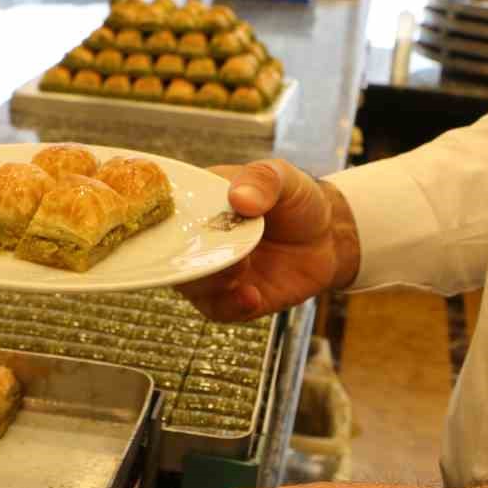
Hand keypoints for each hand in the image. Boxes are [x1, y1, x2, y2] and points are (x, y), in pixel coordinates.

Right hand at [175, 160, 360, 321]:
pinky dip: (232, 305)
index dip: (158, 217)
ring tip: (242, 268)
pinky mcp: (230, 298)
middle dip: (189, 255)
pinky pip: (218, 309)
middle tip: (218, 249)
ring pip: (190, 285)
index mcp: (199, 203)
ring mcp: (213, 271)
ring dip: (212, 280)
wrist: (329, 239)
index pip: (163, 210)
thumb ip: (263, 180)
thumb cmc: (298, 202)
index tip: (177, 222)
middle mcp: (198, 240)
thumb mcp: (285, 178)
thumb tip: (239, 198)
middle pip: (170, 253)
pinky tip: (252, 296)